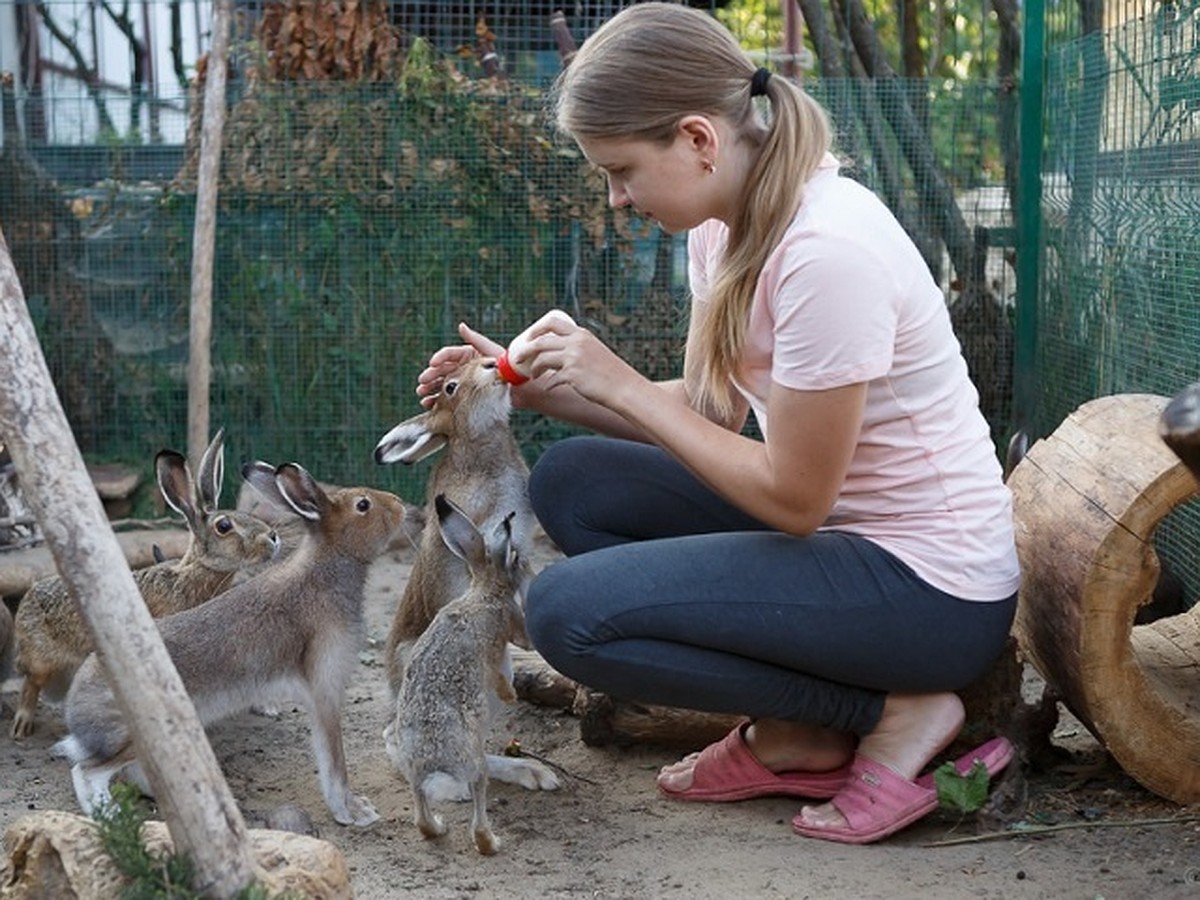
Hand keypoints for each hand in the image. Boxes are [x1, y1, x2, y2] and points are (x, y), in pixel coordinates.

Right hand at [415, 322, 502, 407]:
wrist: (522, 389)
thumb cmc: (509, 367)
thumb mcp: (491, 351)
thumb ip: (476, 340)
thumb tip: (461, 325)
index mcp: (467, 355)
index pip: (448, 354)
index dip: (439, 358)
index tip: (432, 363)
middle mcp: (463, 368)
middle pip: (442, 370)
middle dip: (430, 375)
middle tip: (422, 382)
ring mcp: (463, 383)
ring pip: (442, 385)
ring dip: (430, 389)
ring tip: (422, 394)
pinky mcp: (465, 397)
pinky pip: (449, 398)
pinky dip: (437, 401)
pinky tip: (429, 404)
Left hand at [521, 318, 642, 407]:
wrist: (623, 387)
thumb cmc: (610, 372)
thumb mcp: (594, 351)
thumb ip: (578, 347)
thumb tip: (558, 352)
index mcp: (581, 334)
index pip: (552, 323)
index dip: (536, 329)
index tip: (529, 338)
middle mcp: (576, 343)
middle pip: (541, 341)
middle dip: (526, 350)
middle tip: (518, 358)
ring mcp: (573, 358)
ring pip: (542, 359)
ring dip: (534, 368)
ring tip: (533, 375)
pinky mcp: (572, 374)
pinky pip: (551, 379)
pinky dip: (548, 384)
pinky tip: (548, 387)